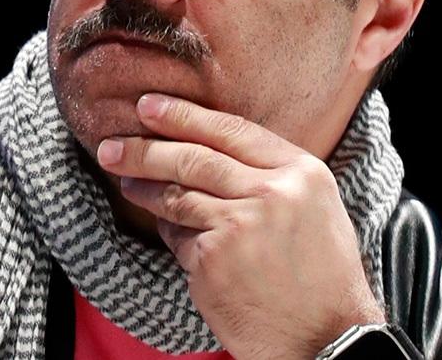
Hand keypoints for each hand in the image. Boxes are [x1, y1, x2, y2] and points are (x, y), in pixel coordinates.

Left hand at [96, 92, 387, 359]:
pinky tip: (169, 233)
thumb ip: (273, 175)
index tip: (148, 106)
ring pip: (178, 195)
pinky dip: (171, 234)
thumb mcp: (316, 208)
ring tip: (125, 180)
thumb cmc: (322, 277)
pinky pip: (178, 238)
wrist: (328, 341)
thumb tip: (214, 148)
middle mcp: (271, 193)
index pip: (231, 130)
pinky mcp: (213, 260)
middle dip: (145, 149)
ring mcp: (239, 226)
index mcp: (301, 172)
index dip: (184, 115)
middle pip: (194, 158)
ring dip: (144, 186)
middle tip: (112, 145)